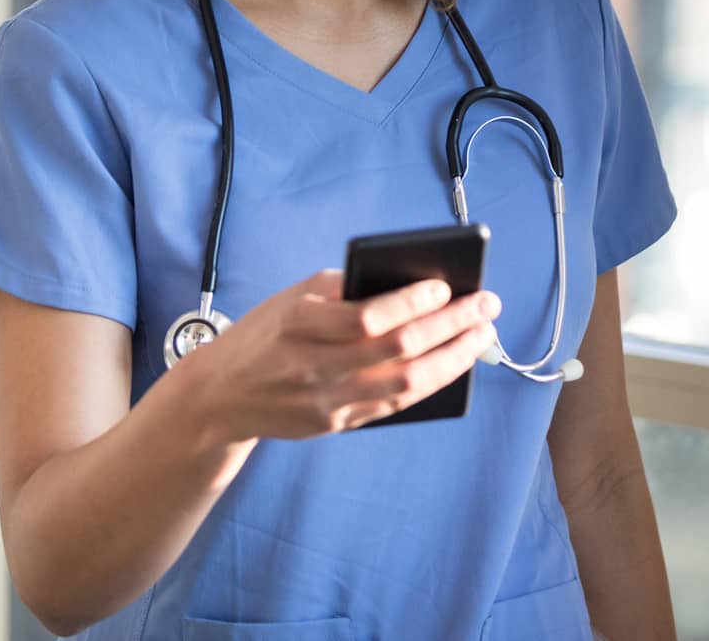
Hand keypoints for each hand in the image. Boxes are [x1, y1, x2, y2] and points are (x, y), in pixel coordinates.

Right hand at [182, 269, 501, 442]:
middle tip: (486, 305)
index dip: (412, 302)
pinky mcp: (337, 424)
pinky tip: (453, 364)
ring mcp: (328, 401)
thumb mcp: (290, 299)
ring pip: (406, 384)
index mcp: (299, 325)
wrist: (221, 396)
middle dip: (451, 325)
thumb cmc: (262, 335)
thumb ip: (340, 290)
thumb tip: (406, 284)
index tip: (445, 285)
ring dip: (453, 359)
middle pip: (398, 349)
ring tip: (482, 336)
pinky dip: (429, 383)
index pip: (368, 316)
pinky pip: (394, 406)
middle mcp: (315, 367)